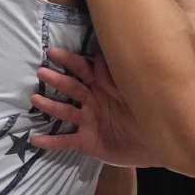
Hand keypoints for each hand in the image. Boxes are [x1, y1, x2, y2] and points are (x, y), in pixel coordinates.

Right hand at [30, 48, 156, 166]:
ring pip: (65, 112)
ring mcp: (89, 123)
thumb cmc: (148, 112)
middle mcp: (92, 103)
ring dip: (50, 106)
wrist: (159, 142)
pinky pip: (66, 141)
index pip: (84, 70)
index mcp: (103, 88)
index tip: (53, 52)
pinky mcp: (87, 142)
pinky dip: (51, 141)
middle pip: (71, 88)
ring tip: (35, 99)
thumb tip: (100, 54)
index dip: (69, 60)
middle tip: (41, 72)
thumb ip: (115, 76)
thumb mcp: (132, 92)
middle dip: (56, 80)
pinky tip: (35, 139)